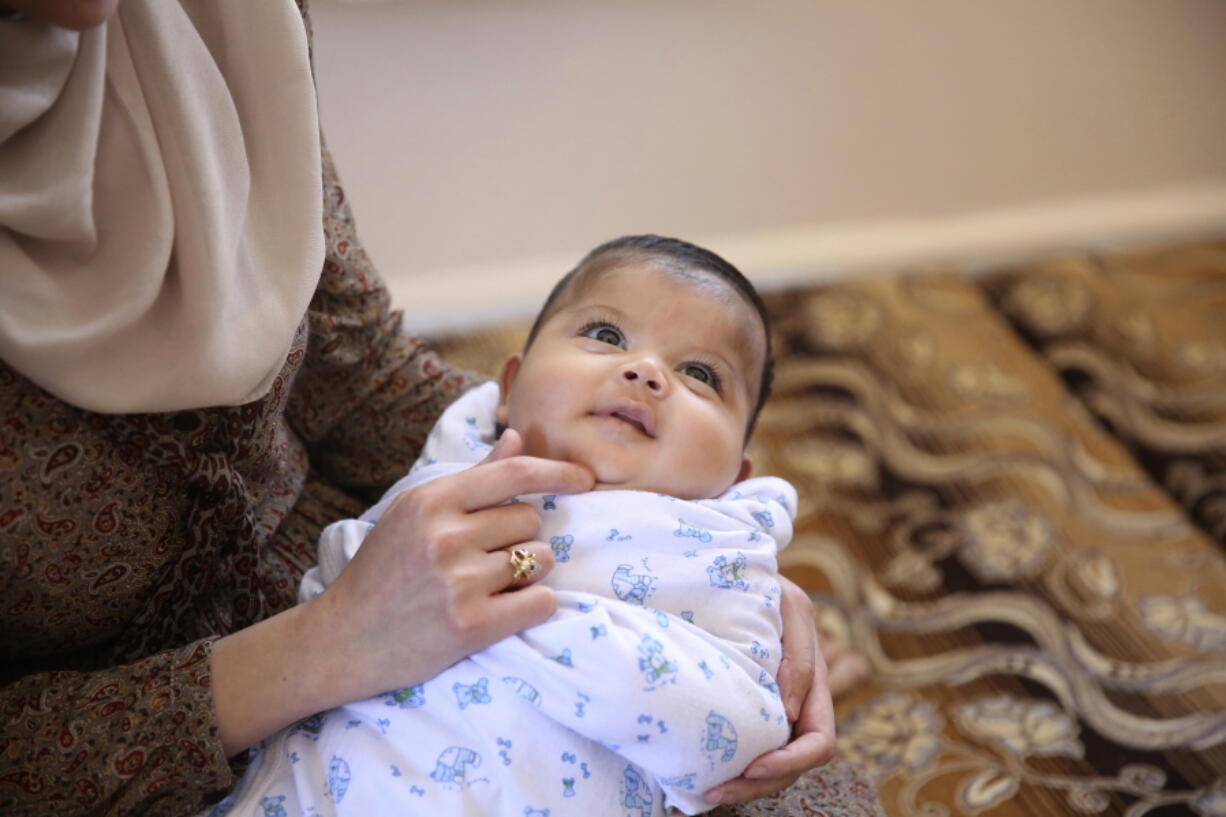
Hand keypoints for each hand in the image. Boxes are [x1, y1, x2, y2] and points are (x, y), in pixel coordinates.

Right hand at [213, 429, 592, 754]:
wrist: (341, 640)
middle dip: (520, 537)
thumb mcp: (415, 513)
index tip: (585, 480)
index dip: (557, 472)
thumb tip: (516, 438)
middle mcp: (446, 536)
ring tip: (487, 585)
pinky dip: (532, 606)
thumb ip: (472, 478)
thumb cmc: (383, 572)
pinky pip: (541, 602)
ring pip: (540, 560)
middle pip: (531, 520)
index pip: (513, 473)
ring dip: (527, 572)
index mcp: (432, 500)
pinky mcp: (472, 626)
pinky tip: (502, 610)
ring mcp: (459, 582)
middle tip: (484, 558)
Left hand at [704, 576, 835, 805]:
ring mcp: (771, 712)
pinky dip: (728, 769)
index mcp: (815, 686)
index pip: (820, 742)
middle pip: (791, 767)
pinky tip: (698, 775)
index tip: (754, 765)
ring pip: (768, 768)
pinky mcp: (744, 710)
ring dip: (741, 787)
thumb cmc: (765, 584)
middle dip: (758, 786)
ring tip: (702, 791)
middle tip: (713, 792)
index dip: (792, 762)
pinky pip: (744, 750)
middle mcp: (796, 706)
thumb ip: (800, 655)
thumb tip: (790, 711)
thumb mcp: (790, 606)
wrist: (736, 574)